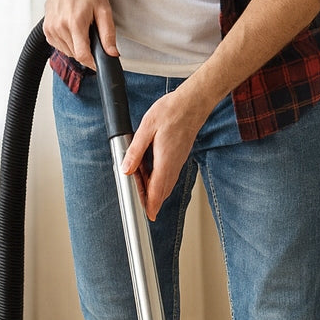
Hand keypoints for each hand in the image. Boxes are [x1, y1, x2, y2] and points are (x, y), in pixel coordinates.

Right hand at [44, 0, 117, 68]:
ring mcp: (50, 28)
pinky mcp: (46, 29)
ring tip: (83, 30)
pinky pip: (58, 45)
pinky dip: (67, 43)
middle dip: (87, 51)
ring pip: (67, 52)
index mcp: (74, 23)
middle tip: (93, 36)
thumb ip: (108, 34)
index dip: (93, 62)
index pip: (83, 55)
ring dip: (77, 47)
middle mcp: (59, 27)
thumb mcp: (103, 9)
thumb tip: (112, 53)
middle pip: (75, 55)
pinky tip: (73, 31)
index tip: (99, 63)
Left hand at [121, 84, 211, 220]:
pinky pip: (169, 173)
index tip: (148, 217)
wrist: (193, 102)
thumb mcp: (146, 128)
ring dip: (154, 188)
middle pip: (162, 190)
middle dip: (151, 200)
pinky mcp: (179, 155)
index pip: (158, 190)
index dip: (152, 205)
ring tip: (139, 182)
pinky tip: (149, 169)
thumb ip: (135, 151)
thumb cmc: (172, 111)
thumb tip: (126, 168)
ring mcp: (179, 160)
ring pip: (166, 182)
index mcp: (165, 160)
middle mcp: (174, 163)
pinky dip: (159, 178)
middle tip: (138, 201)